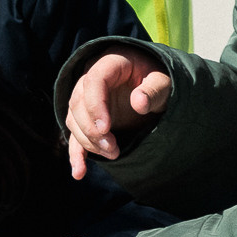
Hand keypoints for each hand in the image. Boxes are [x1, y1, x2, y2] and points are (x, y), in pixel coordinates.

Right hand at [63, 45, 171, 179]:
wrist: (152, 84)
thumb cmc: (158, 79)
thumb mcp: (163, 81)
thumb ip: (153, 90)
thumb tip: (139, 103)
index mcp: (109, 64)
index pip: (93, 81)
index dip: (95, 106)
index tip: (106, 128)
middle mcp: (90, 79)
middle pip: (78, 104)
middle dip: (92, 130)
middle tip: (112, 148)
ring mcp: (86, 100)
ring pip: (74, 120)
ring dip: (89, 141)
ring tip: (112, 154)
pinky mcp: (87, 119)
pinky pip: (75, 135)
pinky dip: (76, 154)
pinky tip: (79, 173)